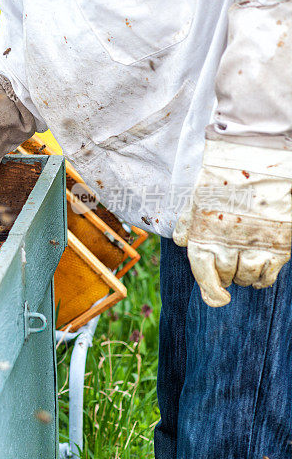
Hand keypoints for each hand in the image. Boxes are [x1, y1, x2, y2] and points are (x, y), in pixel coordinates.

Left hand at [173, 139, 291, 306]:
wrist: (256, 160)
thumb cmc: (223, 178)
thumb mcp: (196, 197)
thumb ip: (188, 222)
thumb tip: (180, 241)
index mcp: (203, 236)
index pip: (204, 275)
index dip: (210, 291)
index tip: (217, 298)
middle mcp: (227, 246)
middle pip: (225, 277)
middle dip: (224, 277)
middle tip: (227, 270)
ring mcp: (253, 246)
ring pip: (247, 278)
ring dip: (244, 277)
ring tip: (243, 267)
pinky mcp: (278, 245)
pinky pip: (269, 274)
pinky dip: (264, 279)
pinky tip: (261, 274)